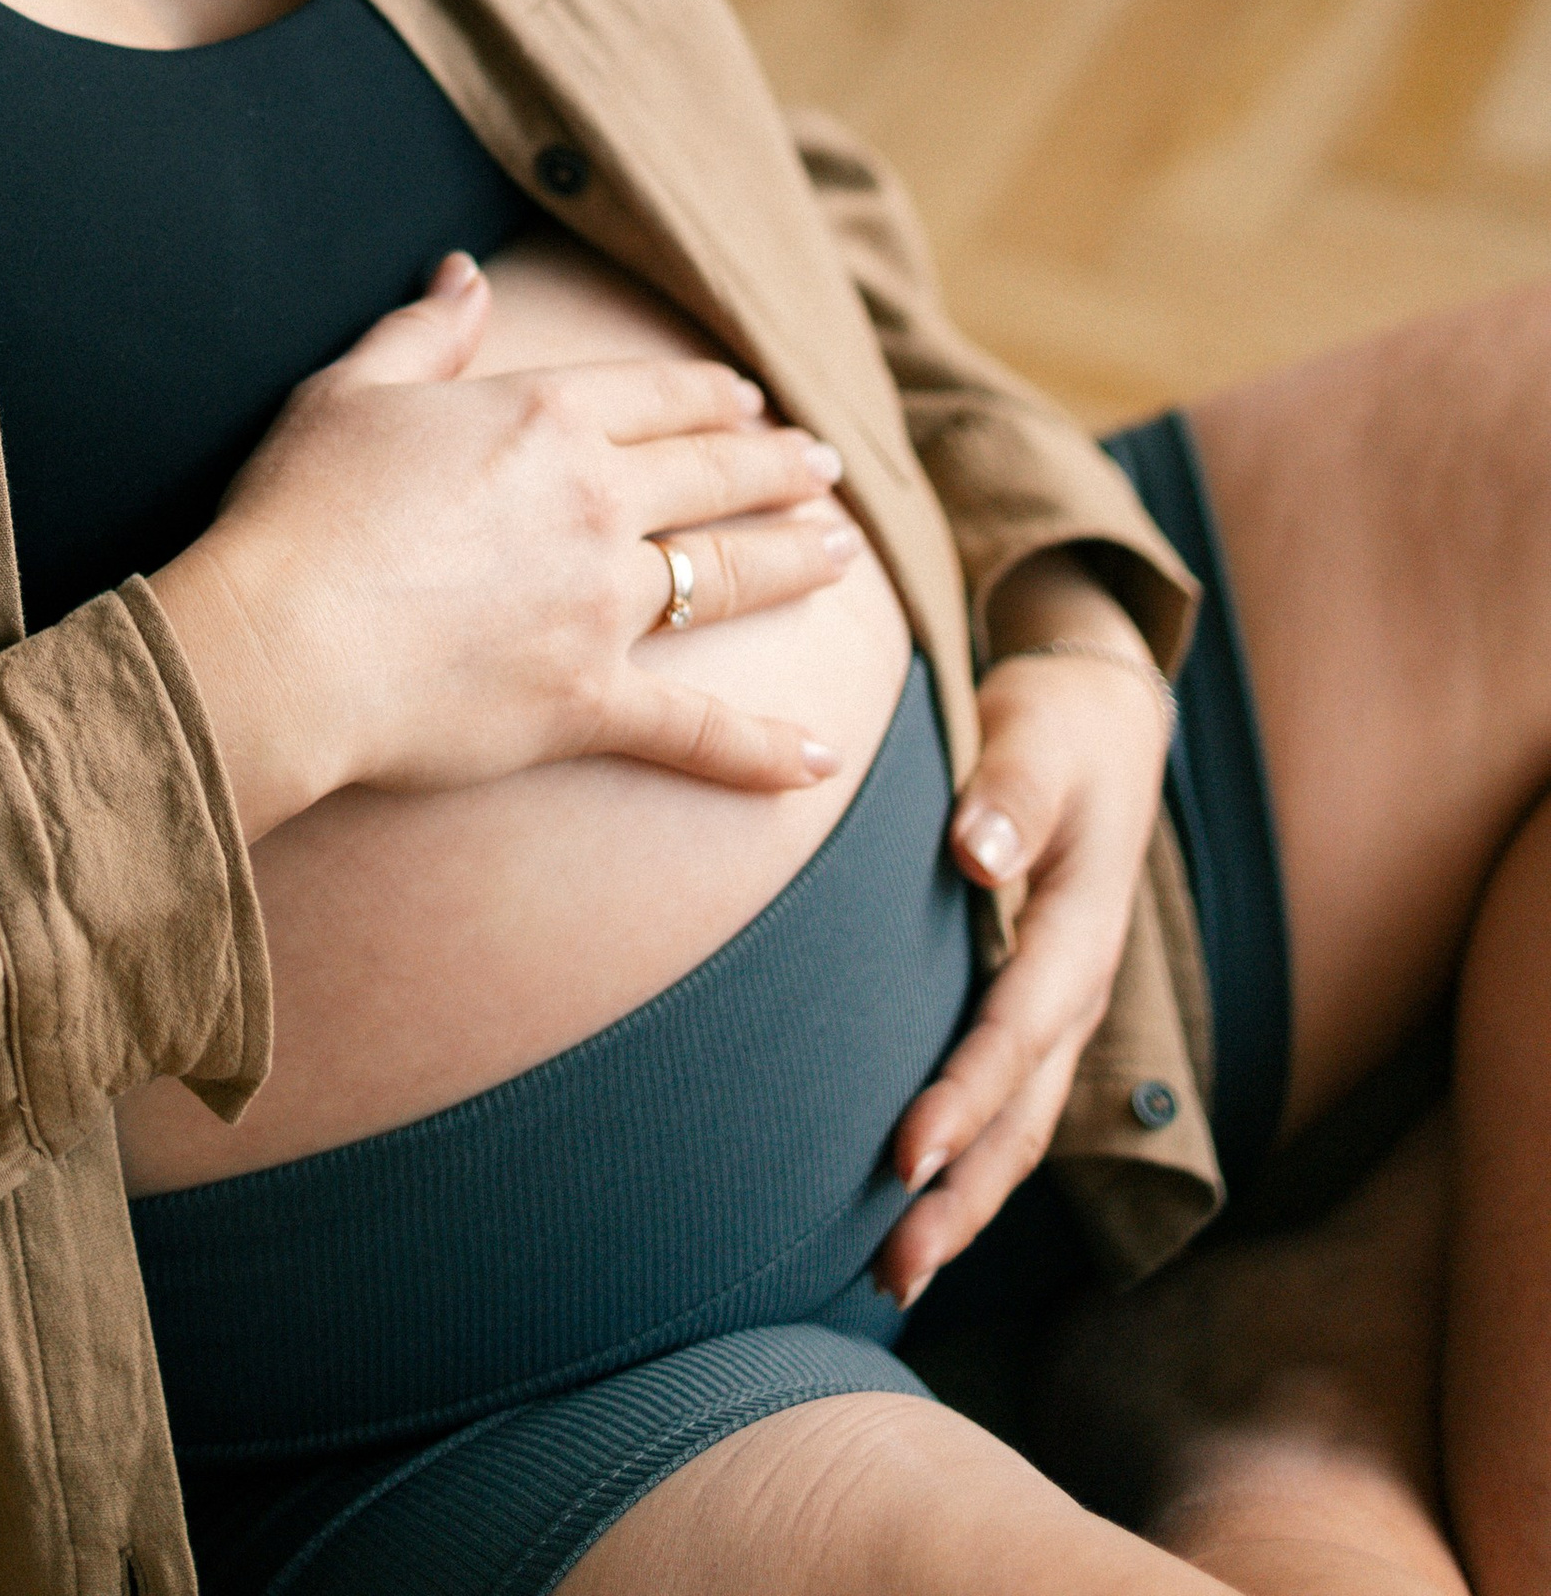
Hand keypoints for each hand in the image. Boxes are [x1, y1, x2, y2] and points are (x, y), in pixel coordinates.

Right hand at [146, 253, 862, 843]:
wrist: (283, 642)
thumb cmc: (302, 510)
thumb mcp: (352, 390)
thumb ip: (424, 330)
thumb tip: (464, 272)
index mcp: (546, 417)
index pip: (662, 397)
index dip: (714, 396)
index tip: (749, 400)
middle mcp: (594, 502)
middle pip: (716, 475)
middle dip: (780, 466)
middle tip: (826, 466)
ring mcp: (601, 605)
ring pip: (726, 575)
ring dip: (795, 561)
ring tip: (843, 553)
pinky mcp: (588, 701)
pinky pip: (695, 729)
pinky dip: (761, 749)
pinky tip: (817, 760)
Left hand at [876, 562, 1173, 1306]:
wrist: (1102, 720)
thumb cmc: (1058, 723)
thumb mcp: (1042, 734)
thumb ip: (1013, 790)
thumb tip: (979, 854)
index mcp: (1081, 928)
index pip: (1018, 1032)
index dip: (964, 1097)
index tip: (902, 1156)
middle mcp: (1077, 986)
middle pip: (1025, 1114)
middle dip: (963, 1197)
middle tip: (892, 1269)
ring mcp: (1061, 1006)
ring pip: (1020, 1127)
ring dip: (965, 1202)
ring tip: (893, 1275)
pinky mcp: (1034, 1007)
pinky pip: (1008, 1101)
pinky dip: (968, 1163)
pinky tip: (910, 1209)